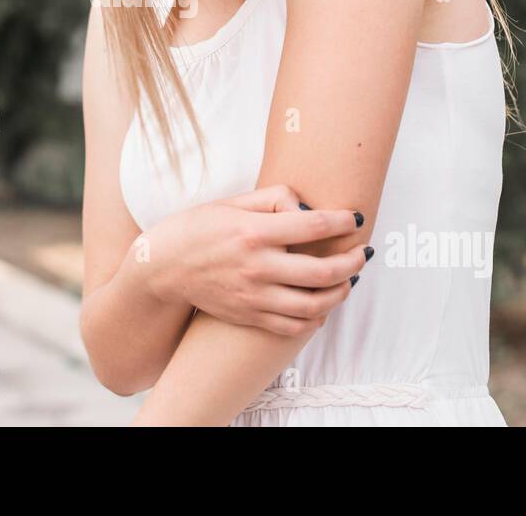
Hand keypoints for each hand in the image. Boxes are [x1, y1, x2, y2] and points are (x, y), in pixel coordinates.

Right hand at [140, 184, 371, 335]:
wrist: (162, 268)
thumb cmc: (198, 228)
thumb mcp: (232, 202)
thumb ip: (273, 199)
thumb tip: (307, 207)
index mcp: (253, 232)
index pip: (313, 227)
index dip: (343, 221)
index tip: (356, 219)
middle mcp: (256, 267)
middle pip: (323, 272)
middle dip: (353, 262)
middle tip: (363, 253)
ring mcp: (254, 296)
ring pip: (314, 305)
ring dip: (340, 292)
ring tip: (348, 280)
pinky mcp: (249, 316)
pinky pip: (293, 326)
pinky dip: (316, 317)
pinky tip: (323, 304)